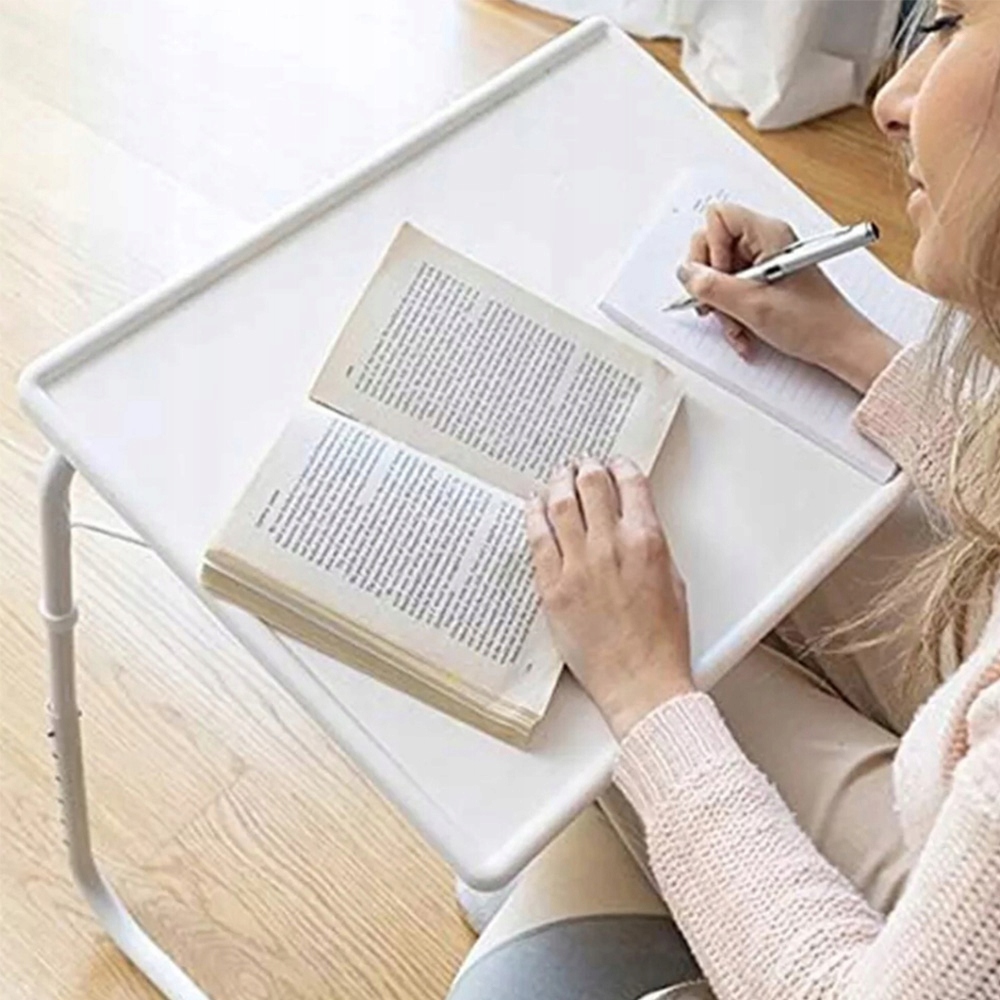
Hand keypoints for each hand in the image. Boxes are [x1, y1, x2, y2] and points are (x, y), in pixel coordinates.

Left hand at [526, 456, 693, 740]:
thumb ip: (650, 543)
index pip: (630, 483)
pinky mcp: (552, 586)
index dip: (619, 466)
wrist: (640, 681)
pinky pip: (537, 538)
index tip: (614, 464)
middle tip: (580, 463)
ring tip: (557, 475)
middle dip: (586, 467)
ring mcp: (577, 565)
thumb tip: (632, 520)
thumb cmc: (661, 639)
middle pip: (591, 484)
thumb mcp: (672, 579)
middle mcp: (610, 546)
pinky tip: (533, 504)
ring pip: (560, 504)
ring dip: (558, 482)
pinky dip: (534, 514)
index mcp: (646, 540)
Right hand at [679, 202, 900, 392]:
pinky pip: (733, 288)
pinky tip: (743, 329)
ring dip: (721, 304)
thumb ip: (713, 287)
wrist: (839, 345)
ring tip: (736, 325)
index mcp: (769, 234)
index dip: (710, 248)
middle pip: (713, 245)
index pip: (718, 217)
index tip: (720, 277)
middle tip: (717, 305)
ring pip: (720, 272)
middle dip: (710, 281)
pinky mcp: (765, 279)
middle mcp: (766, 241)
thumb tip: (686, 273)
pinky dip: (732, 311)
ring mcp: (765, 260)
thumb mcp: (754, 306)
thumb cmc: (813, 322)